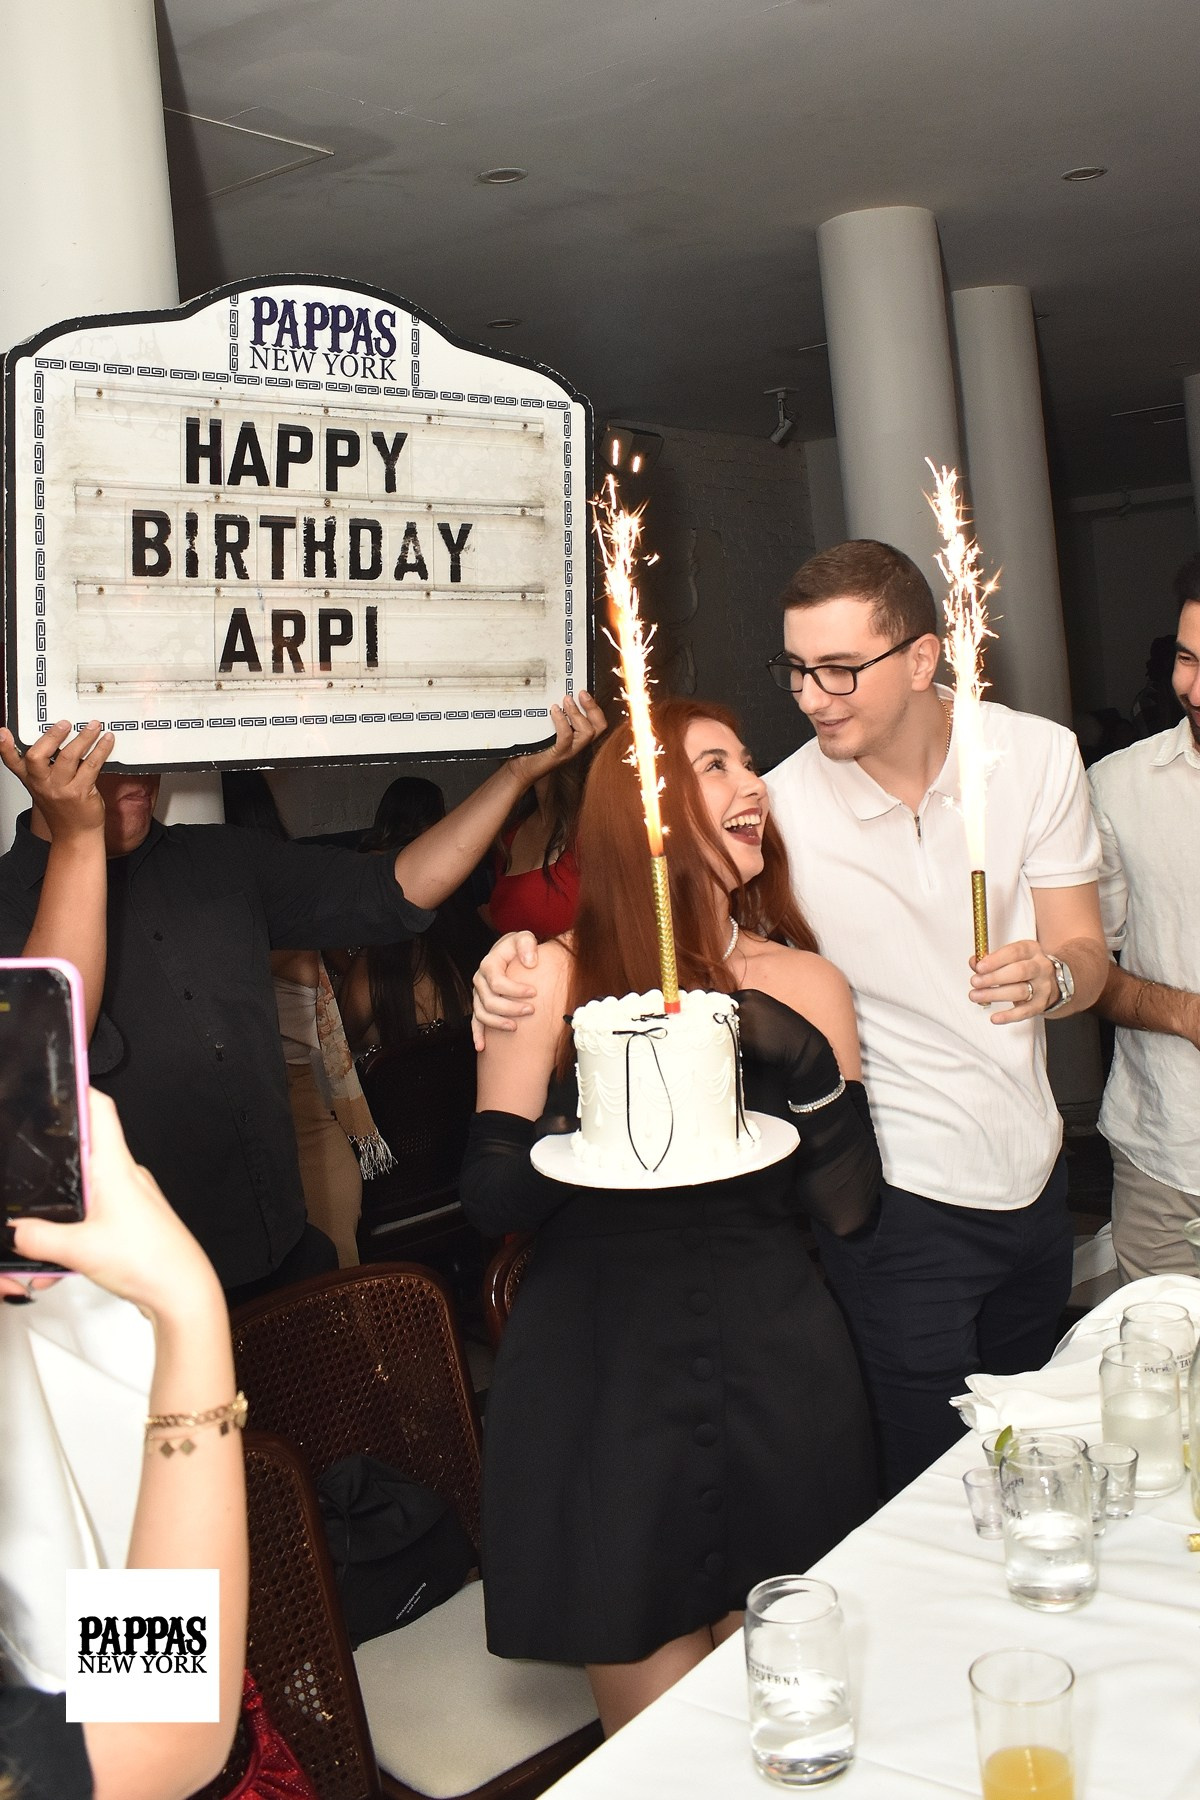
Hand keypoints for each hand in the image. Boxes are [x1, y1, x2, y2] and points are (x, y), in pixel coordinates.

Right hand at [0, 719, 112, 841]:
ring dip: (84, 738)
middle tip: (65, 724)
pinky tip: (107, 741)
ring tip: (93, 726)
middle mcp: (42, 784)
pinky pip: (91, 765)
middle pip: (38, 756)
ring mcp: (61, 789)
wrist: (76, 834)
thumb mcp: (46, 788)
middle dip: (52, 736)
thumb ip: (45, 767)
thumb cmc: (63, 810)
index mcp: (31, 780)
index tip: (3, 733)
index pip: (12, 762)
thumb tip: (58, 738)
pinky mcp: (80, 792)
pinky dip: (101, 750)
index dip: (5, 747)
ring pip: (69, 757)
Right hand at [9, 1091, 221, 1321]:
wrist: (183, 1293)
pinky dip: (76, 1228)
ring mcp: (133, 1198)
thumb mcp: (80, 1250)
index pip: (101, 1109)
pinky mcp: (133, 1221)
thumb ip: (39, 1238)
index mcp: (116, 1166)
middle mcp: (128, 1175)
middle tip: (34, 1157)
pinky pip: (97, 1213)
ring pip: (90, 1186)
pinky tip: (63, 1253)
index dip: (80, 1089)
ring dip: (65, 1203)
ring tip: (46, 1224)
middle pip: (88, 1147)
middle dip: (58, 1155)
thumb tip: (15, 1229)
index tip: (62, 1079)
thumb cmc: (151, 1261)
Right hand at [472, 930, 539, 1048]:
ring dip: (497, 1023)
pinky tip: (481, 1046)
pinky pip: (475, 1021)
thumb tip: (530, 962)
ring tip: (516, 1027)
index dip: (515, 990)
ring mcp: (478, 994)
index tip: (534, 993)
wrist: (509, 951)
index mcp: (489, 964)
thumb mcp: (524, 937)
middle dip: (510, 1008)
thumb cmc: (518, 946)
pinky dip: (477, 1034)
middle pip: (489, 1001)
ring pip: (482, 1014)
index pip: (498, 982)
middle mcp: (480, 980)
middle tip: (531, 1010)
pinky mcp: (480, 1004)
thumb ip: (527, 944)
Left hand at [506, 691, 605, 788]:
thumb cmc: (533, 750)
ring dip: (577, 713)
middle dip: (593, 707)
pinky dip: (562, 721)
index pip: (598, 723)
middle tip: (581, 693)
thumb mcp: (547, 729)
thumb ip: (556, 717)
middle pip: (599, 727)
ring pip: (587, 732)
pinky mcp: (558, 755)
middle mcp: (577, 746)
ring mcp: (569, 752)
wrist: (522, 769)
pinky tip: (555, 711)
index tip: (584, 692)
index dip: (595, 707)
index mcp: (578, 738)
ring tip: (566, 701)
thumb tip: (557, 695)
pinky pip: (566, 737)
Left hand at [969, 940, 1055, 1023]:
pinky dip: (1009, 1016)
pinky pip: (1025, 1012)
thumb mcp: (1011, 956)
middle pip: (1019, 971)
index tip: (979, 967)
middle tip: (975, 982)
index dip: (995, 960)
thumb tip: (974, 962)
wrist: (1050, 981)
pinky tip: (995, 1017)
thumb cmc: (1026, 966)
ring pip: (1020, 991)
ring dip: (995, 995)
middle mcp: (1040, 967)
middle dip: (994, 977)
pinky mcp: (1041, 1004)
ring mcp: (1043, 986)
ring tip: (976, 996)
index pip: (1015, 952)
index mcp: (1032, 950)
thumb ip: (991, 959)